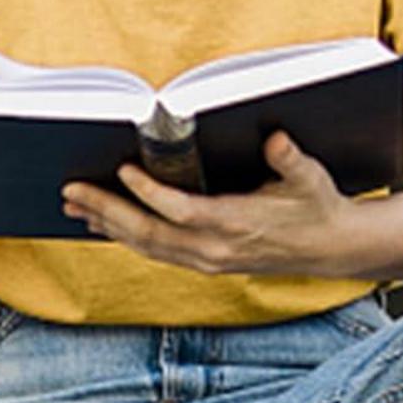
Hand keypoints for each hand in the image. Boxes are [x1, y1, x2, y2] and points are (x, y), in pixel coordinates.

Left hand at [61, 130, 353, 277]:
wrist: (330, 249)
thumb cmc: (318, 207)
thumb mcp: (310, 178)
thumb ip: (289, 160)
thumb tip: (274, 138)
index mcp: (237, 225)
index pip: (181, 211)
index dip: (149, 194)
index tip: (123, 171)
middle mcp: (215, 249)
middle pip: (150, 234)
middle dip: (107, 211)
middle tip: (72, 191)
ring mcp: (208, 261)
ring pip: (147, 246)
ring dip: (109, 225)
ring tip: (76, 206)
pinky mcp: (206, 263)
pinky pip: (157, 252)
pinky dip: (128, 237)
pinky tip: (108, 225)